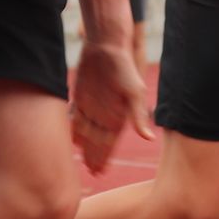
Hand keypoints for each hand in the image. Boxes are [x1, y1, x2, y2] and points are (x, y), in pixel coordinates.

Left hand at [69, 40, 153, 173]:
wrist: (106, 45)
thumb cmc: (123, 67)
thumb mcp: (133, 92)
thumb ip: (138, 115)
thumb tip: (149, 138)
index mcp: (119, 116)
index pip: (110, 142)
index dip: (104, 157)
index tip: (99, 171)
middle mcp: (105, 113)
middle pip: (97, 141)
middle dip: (94, 156)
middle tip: (91, 173)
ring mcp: (93, 105)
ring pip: (85, 131)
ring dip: (83, 145)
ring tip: (80, 161)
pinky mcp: (81, 95)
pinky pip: (75, 116)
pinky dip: (72, 128)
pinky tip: (69, 139)